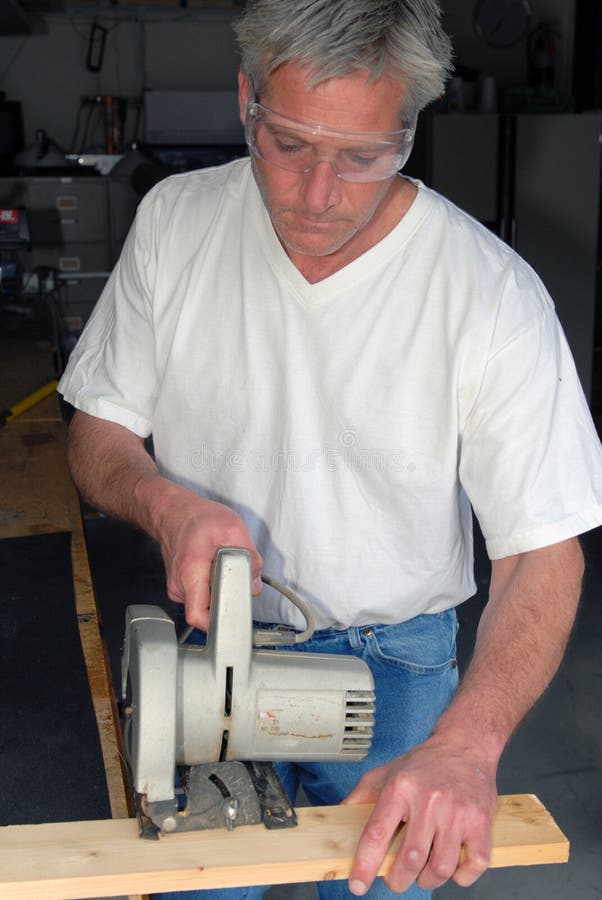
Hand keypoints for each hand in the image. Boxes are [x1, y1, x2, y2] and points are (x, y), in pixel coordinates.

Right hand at [150, 482, 262, 629]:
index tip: (235, 615)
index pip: (198, 616)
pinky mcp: (182, 588)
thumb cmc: (198, 519)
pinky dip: (214, 586)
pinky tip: (216, 569)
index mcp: (190, 572)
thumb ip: (250, 557)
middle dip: (228, 600)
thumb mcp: (233, 529)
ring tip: (224, 568)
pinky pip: (203, 596)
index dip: (219, 621)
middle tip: (236, 579)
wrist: (175, 512)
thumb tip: (255, 582)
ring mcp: (179, 589)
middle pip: (208, 612)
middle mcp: (180, 586)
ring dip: (221, 591)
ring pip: (207, 604)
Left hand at [343, 735, 497, 894]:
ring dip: (428, 880)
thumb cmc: (424, 764)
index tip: (357, 885)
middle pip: (410, 858)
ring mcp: (456, 812)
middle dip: (398, 879)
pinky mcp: (480, 822)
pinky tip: (453, 867)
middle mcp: (428, 800)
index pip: (376, 833)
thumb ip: (361, 795)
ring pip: (440, 867)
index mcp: (400, 788)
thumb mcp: (387, 772)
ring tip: (423, 874)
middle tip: (396, 880)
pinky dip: (462, 876)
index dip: (365, 865)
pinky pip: (474, 865)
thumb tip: (338, 818)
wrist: (464, 745)